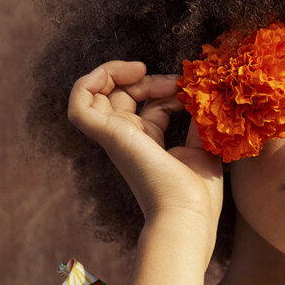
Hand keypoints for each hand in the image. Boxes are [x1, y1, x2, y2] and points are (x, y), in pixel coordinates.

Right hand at [68, 61, 222, 224]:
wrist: (187, 214)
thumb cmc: (198, 194)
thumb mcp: (205, 146)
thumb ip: (200, 118)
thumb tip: (200, 91)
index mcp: (151, 146)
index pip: (151, 107)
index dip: (168, 90)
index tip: (190, 92)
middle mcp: (130, 141)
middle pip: (124, 97)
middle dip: (147, 80)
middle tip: (175, 83)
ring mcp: (116, 138)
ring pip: (95, 96)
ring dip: (115, 73)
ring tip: (141, 71)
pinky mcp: (108, 136)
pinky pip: (79, 105)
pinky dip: (89, 82)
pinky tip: (122, 73)